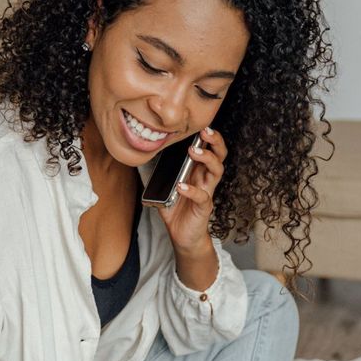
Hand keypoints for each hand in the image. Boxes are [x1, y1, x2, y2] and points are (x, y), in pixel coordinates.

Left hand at [158, 127, 225, 255]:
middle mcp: (205, 179)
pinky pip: (202, 196)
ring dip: (206, 159)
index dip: (209, 137)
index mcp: (198, 172)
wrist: (182, 236)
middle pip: (219, 156)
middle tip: (206, 132)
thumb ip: (156, 175)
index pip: (210, 150)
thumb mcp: (163, 188)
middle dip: (215, 142)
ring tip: (193, 152)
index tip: (201, 125)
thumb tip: (141, 161)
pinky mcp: (204, 207)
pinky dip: (191, 190)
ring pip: (216, 171)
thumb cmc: (176, 210)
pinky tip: (182, 186)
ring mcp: (206, 192)